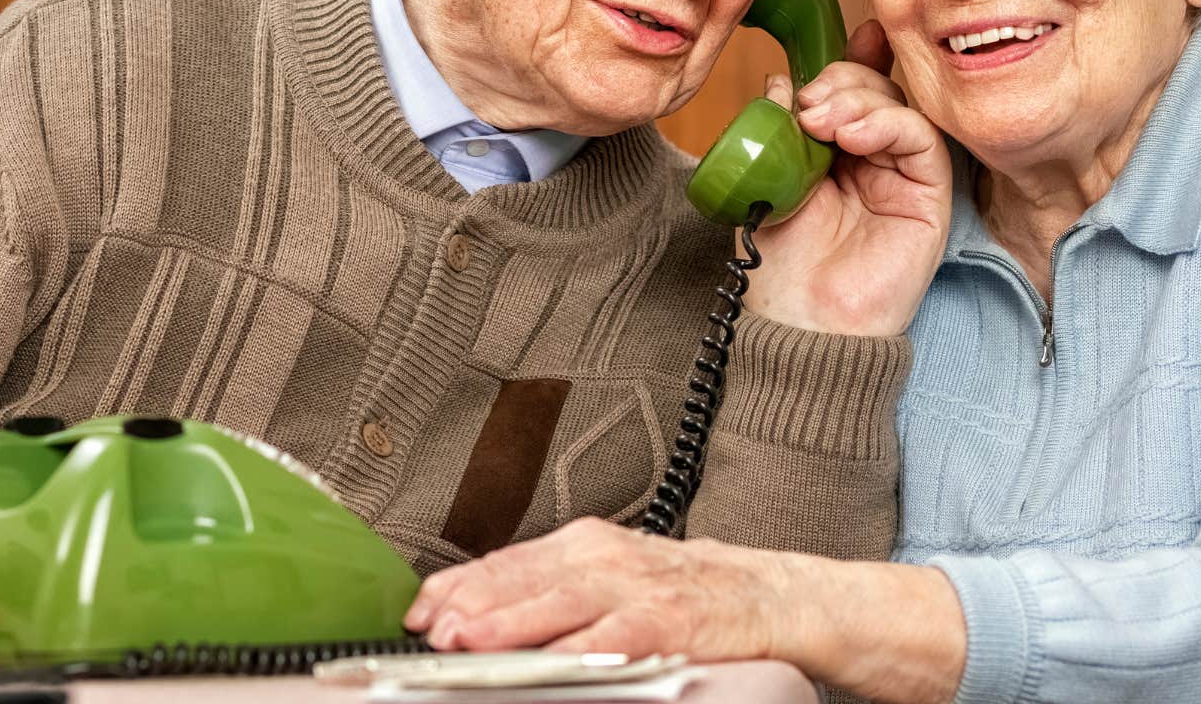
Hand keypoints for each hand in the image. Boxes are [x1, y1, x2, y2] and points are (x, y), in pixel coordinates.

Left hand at [403, 518, 968, 703]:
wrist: (784, 596)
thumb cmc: (690, 597)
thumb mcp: (613, 586)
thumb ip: (549, 596)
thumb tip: (467, 615)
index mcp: (587, 545)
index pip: (508, 561)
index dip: (459, 585)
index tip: (416, 608)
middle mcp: (611, 555)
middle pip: (527, 575)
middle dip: (474, 601)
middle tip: (430, 624)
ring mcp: (648, 583)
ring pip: (568, 598)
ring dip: (515, 618)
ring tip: (470, 638)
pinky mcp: (685, 617)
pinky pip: (631, 630)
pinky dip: (594, 642)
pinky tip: (563, 656)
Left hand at [747, 20, 949, 336]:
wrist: (802, 324)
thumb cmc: (783, 265)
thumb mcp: (768, 181)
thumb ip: (776, 128)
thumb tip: (782, 79)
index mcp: (836, 152)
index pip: (852, 90)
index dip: (849, 59)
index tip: (841, 37)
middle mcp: (874, 159)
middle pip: (878, 89)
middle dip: (843, 79)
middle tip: (808, 102)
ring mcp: (903, 177)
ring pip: (900, 107)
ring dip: (859, 99)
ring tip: (820, 121)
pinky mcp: (929, 197)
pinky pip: (922, 140)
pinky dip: (889, 124)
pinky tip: (854, 137)